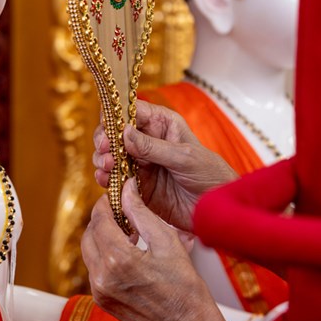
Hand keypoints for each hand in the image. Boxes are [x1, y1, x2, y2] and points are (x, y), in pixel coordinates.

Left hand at [81, 180, 211, 320]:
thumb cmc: (184, 287)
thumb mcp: (166, 241)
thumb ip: (141, 212)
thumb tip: (126, 189)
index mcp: (118, 259)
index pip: (99, 219)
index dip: (106, 204)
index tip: (115, 196)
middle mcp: (102, 277)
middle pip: (89, 234)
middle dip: (102, 220)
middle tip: (122, 214)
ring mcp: (99, 291)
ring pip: (89, 251)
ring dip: (102, 238)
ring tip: (128, 234)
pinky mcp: (102, 301)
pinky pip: (94, 269)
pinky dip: (104, 256)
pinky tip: (126, 254)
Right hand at [93, 99, 236, 230]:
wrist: (217, 210)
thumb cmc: (209, 175)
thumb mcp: (184, 157)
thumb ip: (153, 146)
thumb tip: (124, 132)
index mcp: (162, 124)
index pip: (132, 110)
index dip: (115, 117)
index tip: (108, 130)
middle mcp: (147, 140)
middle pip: (115, 132)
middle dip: (105, 140)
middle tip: (105, 151)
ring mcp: (140, 162)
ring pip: (111, 155)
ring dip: (103, 159)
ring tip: (107, 168)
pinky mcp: (136, 184)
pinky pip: (114, 178)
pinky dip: (105, 178)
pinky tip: (106, 181)